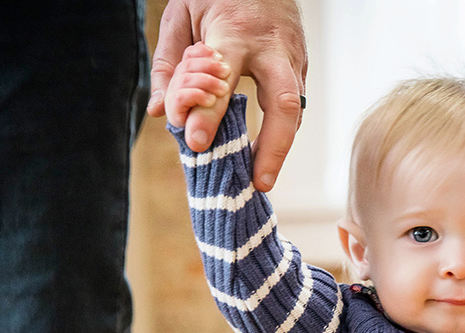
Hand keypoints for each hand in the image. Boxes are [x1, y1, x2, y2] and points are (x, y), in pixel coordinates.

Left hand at [147, 0, 307, 191]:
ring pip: (296, 110)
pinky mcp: (301, 66)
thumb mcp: (181, 15)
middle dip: (273, 148)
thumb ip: (170, 64)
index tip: (196, 144)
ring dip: (280, 147)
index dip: (209, 114)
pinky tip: (265, 154)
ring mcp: (293, 58)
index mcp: (236, 32)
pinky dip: (281, 132)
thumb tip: (163, 112)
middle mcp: (272, 48)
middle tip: (258, 182)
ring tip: (261, 179)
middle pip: (283, 104)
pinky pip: (294, 106)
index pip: (223, 81)